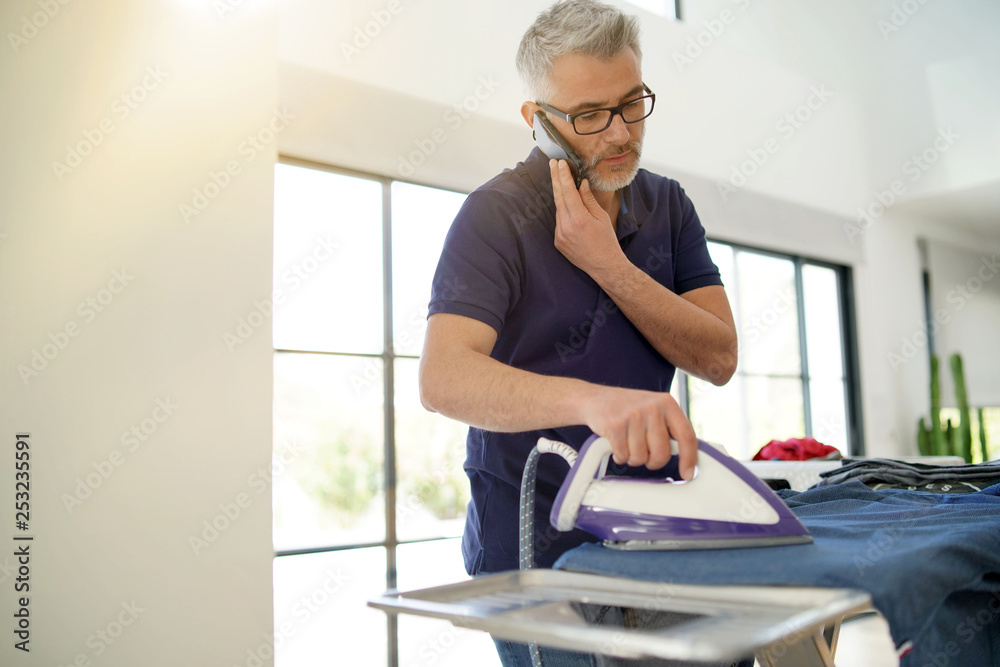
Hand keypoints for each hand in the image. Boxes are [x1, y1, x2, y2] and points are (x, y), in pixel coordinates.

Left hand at [549, 159, 623, 275]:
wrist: (604, 266)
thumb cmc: (607, 241)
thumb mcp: (601, 217)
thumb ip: (588, 199)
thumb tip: (580, 184)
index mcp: (579, 219)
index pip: (567, 192)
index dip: (563, 176)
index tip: (560, 163)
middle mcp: (565, 227)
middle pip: (557, 197)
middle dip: (555, 179)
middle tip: (552, 164)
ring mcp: (559, 235)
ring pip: (558, 209)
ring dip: (560, 196)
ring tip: (562, 181)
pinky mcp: (557, 242)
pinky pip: (559, 222)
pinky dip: (563, 212)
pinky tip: (570, 208)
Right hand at [580, 385, 698, 479]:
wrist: (594, 399)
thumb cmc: (627, 408)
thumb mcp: (654, 410)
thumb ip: (669, 428)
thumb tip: (688, 456)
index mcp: (667, 403)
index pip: (687, 436)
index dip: (689, 458)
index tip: (688, 473)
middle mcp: (652, 407)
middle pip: (662, 453)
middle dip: (653, 461)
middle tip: (645, 454)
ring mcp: (633, 415)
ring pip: (641, 458)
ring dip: (633, 458)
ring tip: (628, 443)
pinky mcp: (615, 425)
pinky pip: (624, 456)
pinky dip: (620, 456)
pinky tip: (617, 444)